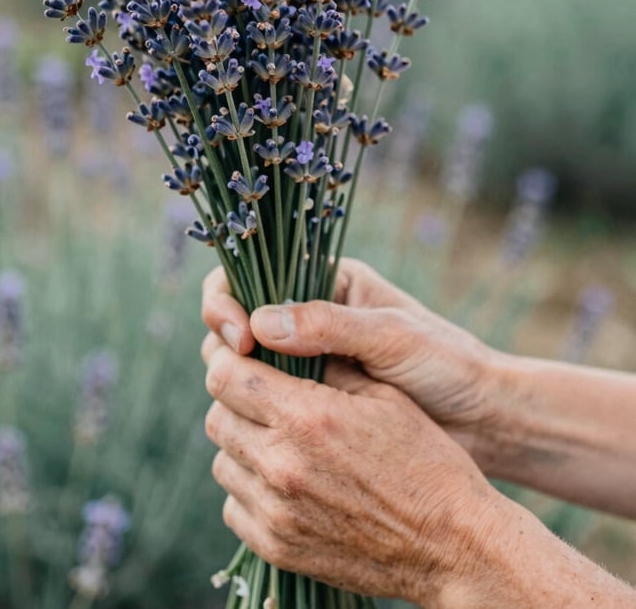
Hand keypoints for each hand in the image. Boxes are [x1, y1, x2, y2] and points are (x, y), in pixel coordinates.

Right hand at [202, 259, 499, 461]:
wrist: (485, 420)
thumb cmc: (447, 364)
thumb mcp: (391, 336)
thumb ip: (330, 325)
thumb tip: (258, 323)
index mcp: (325, 282)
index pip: (250, 277)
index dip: (228, 302)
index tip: (238, 337)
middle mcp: (308, 318)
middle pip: (237, 321)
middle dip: (225, 344)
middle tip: (236, 371)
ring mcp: (307, 362)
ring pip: (246, 367)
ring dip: (236, 383)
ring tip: (248, 405)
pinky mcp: (312, 403)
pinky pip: (268, 403)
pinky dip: (257, 413)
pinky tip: (259, 432)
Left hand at [203, 343, 505, 604]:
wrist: (452, 545)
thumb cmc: (425, 460)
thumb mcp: (383, 395)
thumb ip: (324, 364)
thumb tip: (278, 340)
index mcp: (307, 416)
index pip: (226, 375)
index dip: (229, 359)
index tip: (242, 355)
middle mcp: (282, 464)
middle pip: (217, 416)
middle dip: (235, 400)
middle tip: (264, 396)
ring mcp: (275, 511)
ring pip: (222, 461)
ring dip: (242, 444)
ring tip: (279, 440)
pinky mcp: (276, 547)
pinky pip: (233, 506)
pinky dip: (250, 489)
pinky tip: (284, 481)